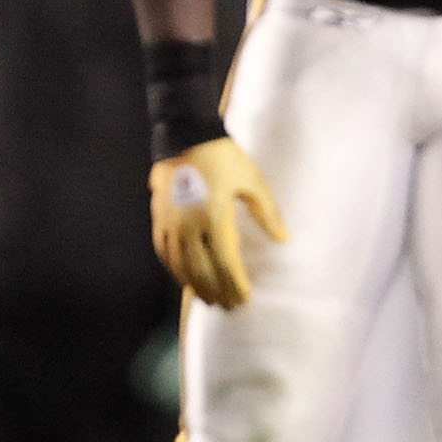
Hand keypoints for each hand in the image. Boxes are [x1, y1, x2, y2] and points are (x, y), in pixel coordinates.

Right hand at [148, 133, 286, 308]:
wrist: (185, 135)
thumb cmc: (223, 157)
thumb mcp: (251, 181)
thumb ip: (266, 212)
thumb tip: (282, 237)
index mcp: (214, 218)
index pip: (224, 262)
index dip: (234, 283)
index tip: (244, 298)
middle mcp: (189, 226)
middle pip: (201, 269)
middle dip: (216, 290)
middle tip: (228, 306)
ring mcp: (171, 223)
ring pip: (180, 264)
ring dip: (194, 285)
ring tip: (206, 299)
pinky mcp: (159, 217)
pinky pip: (164, 250)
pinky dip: (173, 268)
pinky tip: (181, 276)